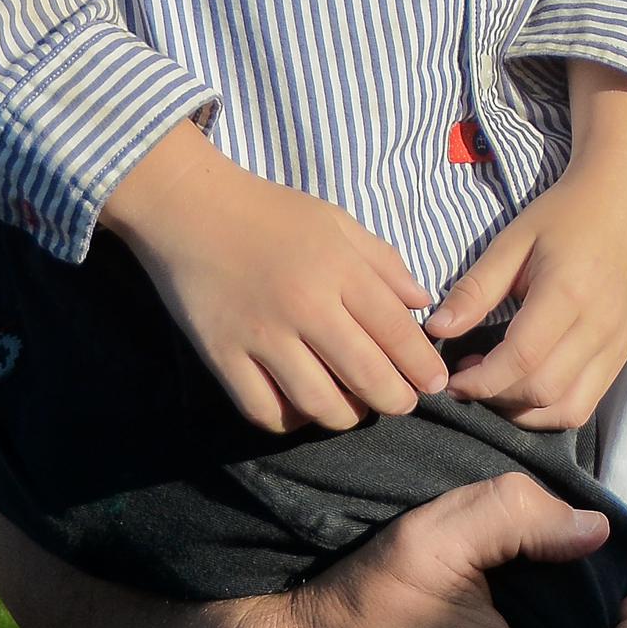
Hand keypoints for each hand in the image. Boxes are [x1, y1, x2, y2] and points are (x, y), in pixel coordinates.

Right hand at [99, 125, 449, 431]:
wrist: (190, 207)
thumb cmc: (271, 212)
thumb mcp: (337, 222)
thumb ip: (384, 263)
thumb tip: (423, 303)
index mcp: (340, 271)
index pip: (397, 332)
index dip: (422, 366)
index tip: (435, 383)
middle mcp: (305, 307)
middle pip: (366, 375)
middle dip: (395, 400)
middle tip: (401, 404)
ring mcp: (261, 336)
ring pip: (318, 403)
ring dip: (345, 416)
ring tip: (354, 408)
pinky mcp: (222, 356)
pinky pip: (263, 409)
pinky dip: (288, 420)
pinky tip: (301, 408)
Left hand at [428, 112, 626, 434]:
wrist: (624, 201)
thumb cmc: (563, 216)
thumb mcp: (512, 242)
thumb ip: (475, 290)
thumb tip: (437, 331)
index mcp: (568, 293)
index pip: (521, 358)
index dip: (480, 380)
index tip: (451, 378)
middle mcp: (599, 326)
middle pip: (542, 391)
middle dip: (495, 397)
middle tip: (467, 378)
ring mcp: (616, 343)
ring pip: (567, 409)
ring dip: (523, 411)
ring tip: (496, 386)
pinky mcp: (623, 353)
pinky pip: (586, 403)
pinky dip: (551, 408)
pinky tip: (526, 385)